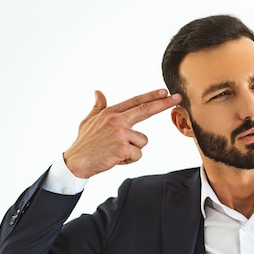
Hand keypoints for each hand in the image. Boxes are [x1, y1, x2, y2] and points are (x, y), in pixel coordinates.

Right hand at [63, 89, 181, 178]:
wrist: (76, 162)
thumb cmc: (84, 143)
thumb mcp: (89, 121)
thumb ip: (98, 107)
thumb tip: (98, 93)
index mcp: (110, 112)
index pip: (135, 102)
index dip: (151, 96)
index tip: (164, 91)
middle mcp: (116, 120)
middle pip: (145, 110)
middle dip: (163, 103)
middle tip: (178, 97)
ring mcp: (120, 133)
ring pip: (143, 141)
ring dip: (133, 150)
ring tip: (116, 152)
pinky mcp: (123, 147)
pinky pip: (138, 154)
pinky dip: (129, 160)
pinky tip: (116, 158)